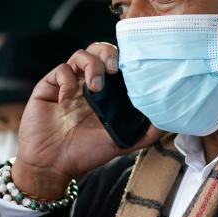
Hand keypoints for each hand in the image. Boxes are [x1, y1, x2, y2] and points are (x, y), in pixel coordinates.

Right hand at [12, 42, 162, 199]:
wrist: (53, 165)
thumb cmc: (86, 153)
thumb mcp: (122, 143)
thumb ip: (144, 133)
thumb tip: (168, 123)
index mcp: (106, 93)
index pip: (117, 64)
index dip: (124, 60)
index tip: (132, 70)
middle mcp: (87, 84)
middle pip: (99, 51)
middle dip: (109, 54)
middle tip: (115, 70)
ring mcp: (68, 84)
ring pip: (81, 55)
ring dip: (91, 65)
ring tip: (95, 87)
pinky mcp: (49, 87)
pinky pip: (60, 70)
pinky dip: (67, 81)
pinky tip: (66, 101)